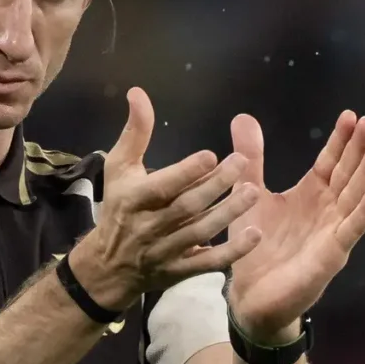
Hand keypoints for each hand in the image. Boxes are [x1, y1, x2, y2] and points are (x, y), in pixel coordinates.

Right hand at [66, 88, 262, 308]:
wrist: (109, 266)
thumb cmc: (120, 207)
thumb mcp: (119, 168)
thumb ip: (135, 133)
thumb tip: (138, 92)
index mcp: (134, 199)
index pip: (162, 185)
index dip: (187, 171)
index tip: (212, 154)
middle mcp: (150, 226)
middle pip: (186, 207)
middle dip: (215, 186)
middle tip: (242, 164)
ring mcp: (166, 251)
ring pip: (200, 232)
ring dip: (228, 213)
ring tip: (253, 192)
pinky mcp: (180, 271)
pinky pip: (208, 263)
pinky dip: (232, 251)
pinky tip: (255, 234)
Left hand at [221, 110, 364, 341]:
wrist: (250, 295)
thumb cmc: (254, 246)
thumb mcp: (249, 193)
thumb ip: (251, 158)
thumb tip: (244, 117)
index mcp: (311, 195)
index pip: (330, 162)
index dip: (340, 140)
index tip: (350, 115)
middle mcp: (327, 210)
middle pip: (347, 174)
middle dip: (359, 150)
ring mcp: (333, 232)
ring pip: (355, 198)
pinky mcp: (332, 255)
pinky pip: (352, 230)